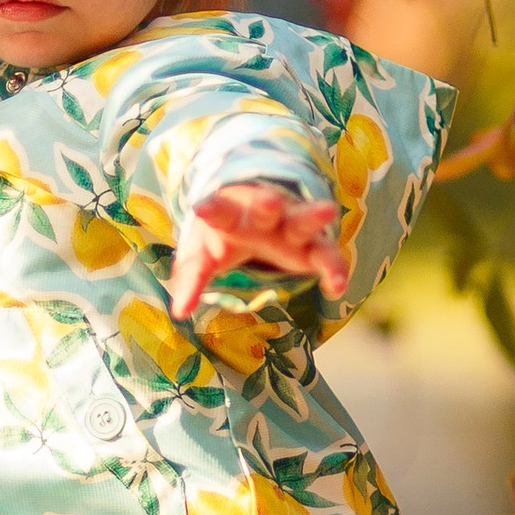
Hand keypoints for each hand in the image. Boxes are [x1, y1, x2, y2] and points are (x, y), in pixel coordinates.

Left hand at [167, 179, 346, 317]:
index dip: (212, 211)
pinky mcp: (314, 248)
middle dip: (268, 205)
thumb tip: (178, 313)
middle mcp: (265, 216)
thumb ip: (191, 279)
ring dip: (313, 217)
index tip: (201, 210)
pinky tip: (336, 287)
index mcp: (232, 213)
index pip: (220, 211)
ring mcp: (292, 229)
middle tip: (269, 202)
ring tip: (326, 212)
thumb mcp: (202, 256)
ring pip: (304, 221)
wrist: (255, 220)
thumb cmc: (222, 237)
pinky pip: (327, 256)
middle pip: (268, 208)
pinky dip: (334, 269)